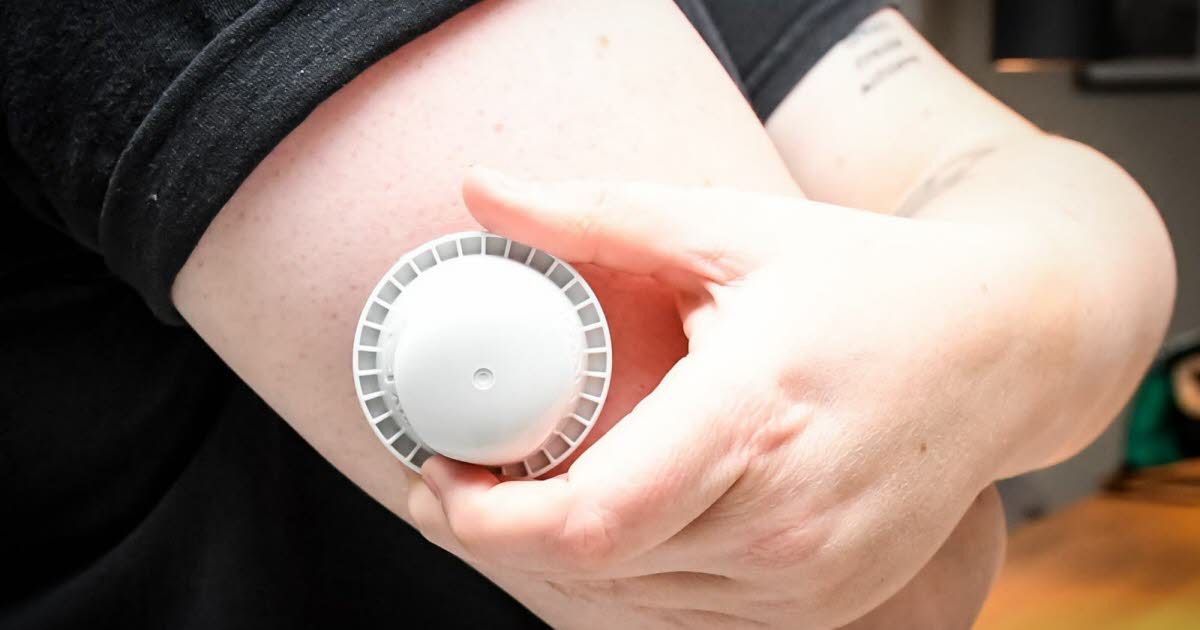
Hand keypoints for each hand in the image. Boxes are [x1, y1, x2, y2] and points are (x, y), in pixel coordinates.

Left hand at [410, 167, 1035, 626]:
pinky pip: (687, 611)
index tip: (440, 469)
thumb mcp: (732, 228)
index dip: (486, 517)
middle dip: (498, 533)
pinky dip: (628, 574)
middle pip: (593, 570)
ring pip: (634, 601)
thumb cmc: (871, 284)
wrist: (1005, 349)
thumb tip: (483, 191)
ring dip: (560, 557)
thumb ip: (596, 215)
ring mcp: (811, 576)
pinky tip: (611, 516)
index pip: (590, 521)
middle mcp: (785, 519)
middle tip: (459, 475)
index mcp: (755, 418)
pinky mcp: (826, 602)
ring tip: (525, 490)